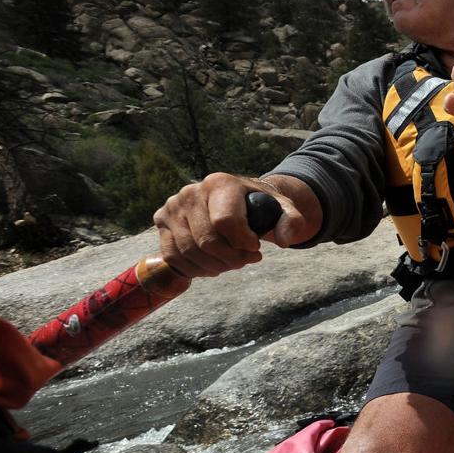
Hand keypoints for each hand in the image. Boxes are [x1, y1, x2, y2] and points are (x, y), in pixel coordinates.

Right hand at [154, 174, 315, 277]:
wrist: (236, 200)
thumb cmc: (260, 206)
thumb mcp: (283, 209)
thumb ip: (292, 222)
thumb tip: (284, 241)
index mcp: (221, 183)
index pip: (225, 222)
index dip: (242, 243)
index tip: (256, 248)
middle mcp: (191, 191)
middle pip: (206, 241)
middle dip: (231, 259)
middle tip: (246, 260)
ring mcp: (173, 206)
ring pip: (188, 251)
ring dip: (214, 266)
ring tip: (232, 263)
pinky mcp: (161, 220)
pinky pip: (172, 255)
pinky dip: (194, 268)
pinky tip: (212, 266)